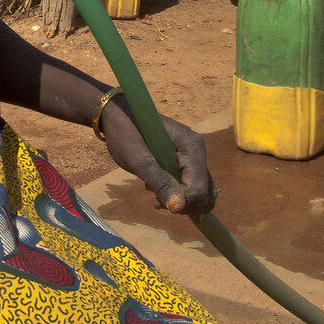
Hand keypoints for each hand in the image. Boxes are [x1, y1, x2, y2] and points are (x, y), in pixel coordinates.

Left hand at [99, 104, 215, 217]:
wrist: (118, 115)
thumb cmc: (125, 133)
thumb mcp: (138, 159)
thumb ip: (159, 182)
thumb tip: (178, 208)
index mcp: (191, 145)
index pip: (199, 187)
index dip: (182, 202)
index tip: (155, 201)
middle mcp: (198, 150)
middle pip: (204, 192)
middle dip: (181, 203)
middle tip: (154, 200)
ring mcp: (194, 156)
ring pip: (201, 192)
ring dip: (180, 202)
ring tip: (155, 196)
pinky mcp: (187, 162)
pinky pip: (193, 187)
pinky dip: (179, 196)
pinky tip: (159, 192)